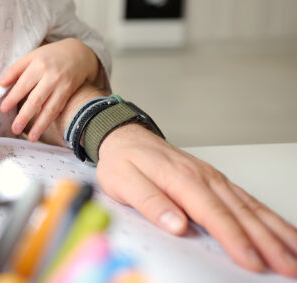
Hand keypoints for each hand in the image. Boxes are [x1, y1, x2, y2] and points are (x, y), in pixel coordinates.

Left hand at [0, 38, 98, 141]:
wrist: (78, 53)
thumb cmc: (50, 55)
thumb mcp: (31, 56)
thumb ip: (15, 69)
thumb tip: (0, 84)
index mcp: (38, 65)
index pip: (23, 84)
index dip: (13, 98)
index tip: (3, 109)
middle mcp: (51, 76)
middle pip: (36, 99)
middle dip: (25, 116)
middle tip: (15, 129)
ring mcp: (62, 86)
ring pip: (50, 108)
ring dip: (40, 125)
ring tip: (31, 137)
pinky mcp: (69, 93)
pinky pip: (58, 109)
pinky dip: (49, 121)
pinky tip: (42, 130)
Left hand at [97, 124, 296, 276]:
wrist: (124, 136)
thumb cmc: (122, 160)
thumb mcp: (122, 181)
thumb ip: (150, 203)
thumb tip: (176, 225)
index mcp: (181, 178)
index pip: (212, 214)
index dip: (234, 239)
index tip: (251, 260)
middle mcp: (204, 177)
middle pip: (241, 213)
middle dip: (268, 242)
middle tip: (289, 266)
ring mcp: (213, 179)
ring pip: (251, 208)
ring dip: (277, 232)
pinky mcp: (217, 182)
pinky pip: (249, 201)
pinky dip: (271, 219)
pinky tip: (285, 233)